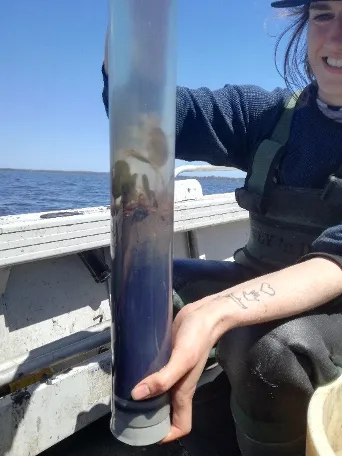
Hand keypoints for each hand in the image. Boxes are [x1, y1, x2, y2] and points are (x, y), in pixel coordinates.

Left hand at [131, 299, 217, 442]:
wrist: (205, 313)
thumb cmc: (198, 338)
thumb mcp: (183, 359)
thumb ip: (163, 378)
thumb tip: (136, 395)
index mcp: (184, 391)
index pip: (181, 425)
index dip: (167, 435)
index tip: (146, 433)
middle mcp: (178, 384)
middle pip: (165, 410)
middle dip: (148, 416)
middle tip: (126, 411)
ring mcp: (172, 370)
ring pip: (158, 391)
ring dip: (143, 394)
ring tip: (123, 391)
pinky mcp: (166, 356)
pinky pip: (154, 372)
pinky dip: (143, 375)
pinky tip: (131, 368)